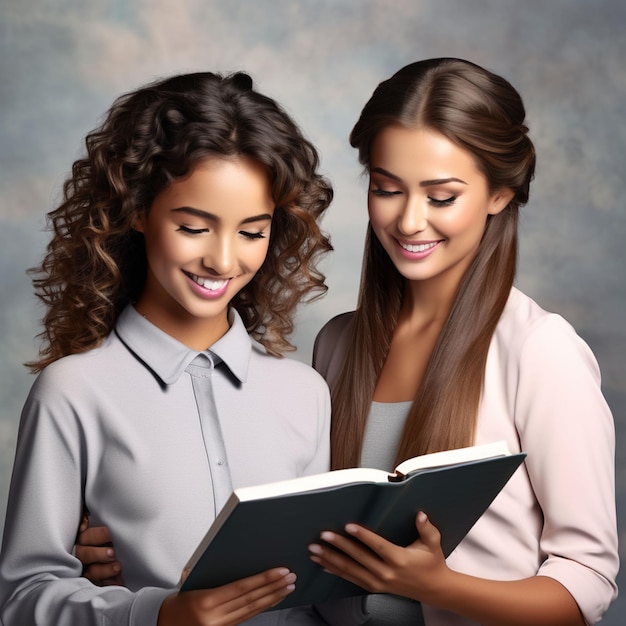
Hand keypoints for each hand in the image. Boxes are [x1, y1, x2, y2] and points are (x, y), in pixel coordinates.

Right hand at [75, 515, 123, 585]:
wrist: (113, 549)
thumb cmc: (107, 533)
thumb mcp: (101, 523)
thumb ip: (97, 519)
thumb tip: (93, 513)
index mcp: (83, 538)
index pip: (86, 536)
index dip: (97, 534)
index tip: (110, 531)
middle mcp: (82, 554)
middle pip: (85, 555)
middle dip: (99, 553)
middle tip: (113, 552)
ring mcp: (86, 569)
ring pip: (91, 571)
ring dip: (105, 570)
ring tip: (118, 567)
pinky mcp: (94, 581)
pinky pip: (99, 584)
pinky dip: (110, 583)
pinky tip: (119, 581)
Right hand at [158, 568, 296, 625]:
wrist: (163, 623)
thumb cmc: (178, 600)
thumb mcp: (192, 583)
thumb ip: (216, 577)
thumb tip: (241, 561)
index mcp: (205, 601)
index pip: (242, 588)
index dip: (264, 579)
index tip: (280, 570)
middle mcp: (214, 618)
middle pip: (251, 600)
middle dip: (273, 587)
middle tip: (291, 576)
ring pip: (252, 610)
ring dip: (273, 597)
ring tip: (288, 587)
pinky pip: (247, 618)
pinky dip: (262, 607)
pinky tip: (273, 599)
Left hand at [308, 512, 450, 602]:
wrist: (434, 590)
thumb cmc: (432, 564)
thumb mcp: (433, 544)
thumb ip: (426, 528)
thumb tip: (420, 515)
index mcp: (399, 560)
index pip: (377, 546)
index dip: (362, 536)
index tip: (348, 526)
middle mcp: (386, 573)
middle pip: (358, 558)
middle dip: (338, 546)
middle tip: (323, 536)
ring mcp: (378, 583)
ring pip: (350, 571)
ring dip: (331, 560)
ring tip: (315, 551)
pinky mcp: (374, 587)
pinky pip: (351, 579)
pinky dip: (336, 572)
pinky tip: (323, 566)